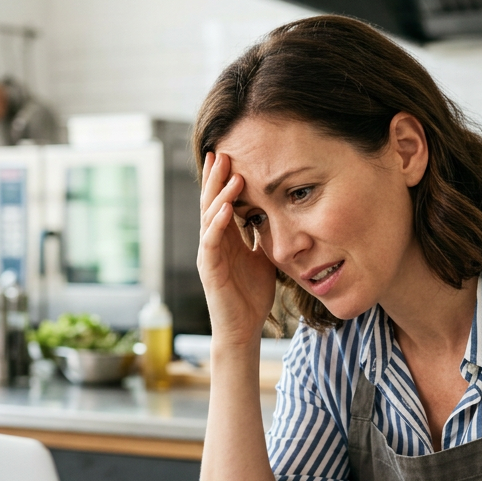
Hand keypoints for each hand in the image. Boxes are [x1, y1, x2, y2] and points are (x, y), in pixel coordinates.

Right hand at [198, 152, 277, 346]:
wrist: (244, 328)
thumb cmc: (252, 295)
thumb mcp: (263, 258)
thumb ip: (263, 236)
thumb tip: (272, 214)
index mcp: (226, 239)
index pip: (222, 202)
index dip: (224, 180)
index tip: (230, 155)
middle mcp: (213, 243)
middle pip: (211, 203)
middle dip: (217, 178)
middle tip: (222, 152)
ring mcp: (209, 255)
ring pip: (209, 218)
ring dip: (220, 195)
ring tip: (231, 174)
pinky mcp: (209, 269)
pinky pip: (211, 242)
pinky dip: (217, 224)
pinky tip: (226, 209)